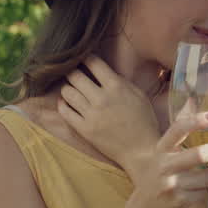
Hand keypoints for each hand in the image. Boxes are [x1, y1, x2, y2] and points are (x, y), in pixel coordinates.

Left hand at [58, 56, 159, 181]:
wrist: (141, 150)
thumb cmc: (144, 121)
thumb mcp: (139, 95)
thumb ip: (121, 82)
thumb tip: (104, 71)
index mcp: (117, 87)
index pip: (94, 63)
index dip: (86, 57)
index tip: (84, 58)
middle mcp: (102, 99)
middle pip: (75, 76)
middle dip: (73, 71)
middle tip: (74, 72)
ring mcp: (91, 115)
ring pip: (67, 92)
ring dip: (67, 87)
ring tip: (71, 88)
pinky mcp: (84, 129)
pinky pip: (65, 112)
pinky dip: (63, 104)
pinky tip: (66, 102)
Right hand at [130, 109, 207, 207]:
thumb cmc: (160, 171)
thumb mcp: (164, 149)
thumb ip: (179, 125)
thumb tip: (192, 97)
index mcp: (161, 148)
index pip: (178, 129)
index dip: (196, 121)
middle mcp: (164, 165)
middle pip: (197, 155)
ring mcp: (170, 184)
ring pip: (205, 177)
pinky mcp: (178, 201)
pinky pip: (202, 193)